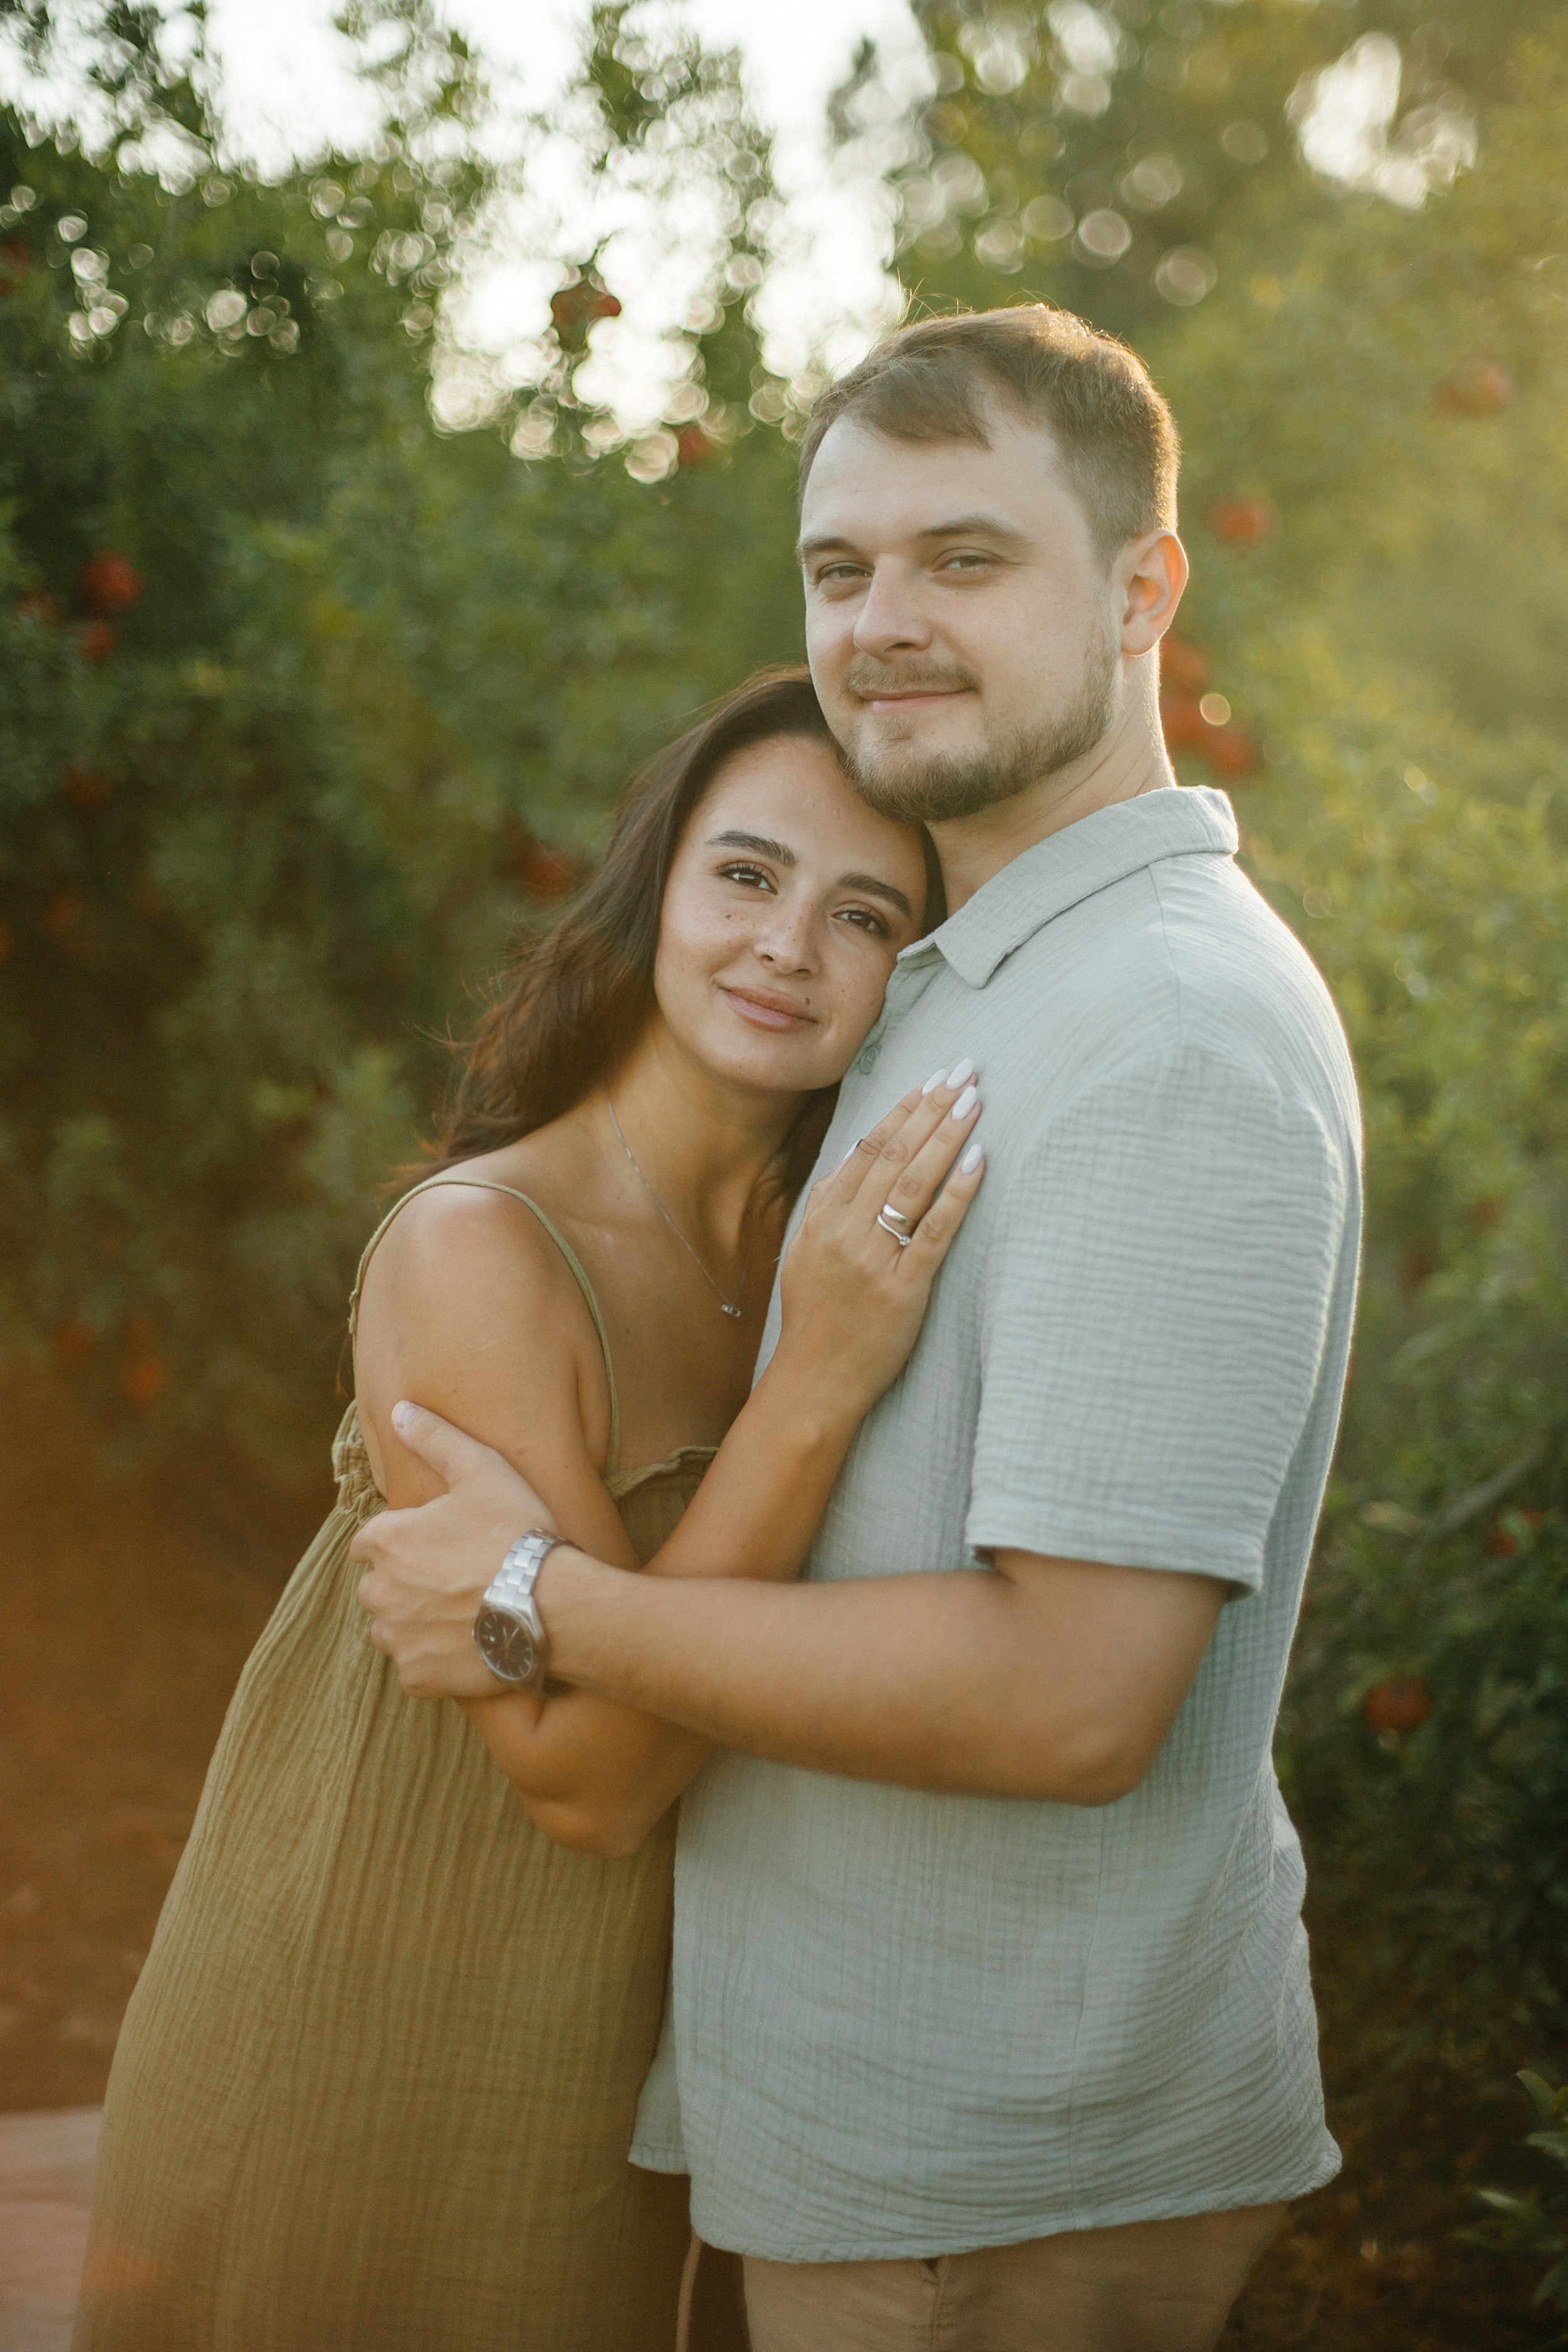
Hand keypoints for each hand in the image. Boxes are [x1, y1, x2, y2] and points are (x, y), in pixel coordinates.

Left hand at [352, 1402, 557, 1697]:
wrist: (553, 1607)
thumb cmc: (518, 1534)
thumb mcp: (482, 1470)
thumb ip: (435, 1438)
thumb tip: (400, 1410)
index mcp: (388, 1541)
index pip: (369, 1542)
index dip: (403, 1541)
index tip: (437, 1544)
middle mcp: (380, 1592)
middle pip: (377, 1586)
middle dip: (404, 1583)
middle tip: (454, 1579)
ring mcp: (397, 1638)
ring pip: (391, 1629)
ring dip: (414, 1622)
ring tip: (461, 1613)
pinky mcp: (418, 1677)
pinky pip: (413, 1668)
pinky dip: (433, 1659)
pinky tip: (468, 1644)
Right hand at [772, 1063, 984, 1414]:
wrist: (814, 1382)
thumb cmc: (817, 1319)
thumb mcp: (806, 1253)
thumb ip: (829, 1204)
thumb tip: (858, 1155)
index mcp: (822, 1218)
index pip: (867, 1148)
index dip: (902, 1109)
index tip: (931, 1078)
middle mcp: (844, 1232)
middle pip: (894, 1155)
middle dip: (931, 1108)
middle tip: (964, 1071)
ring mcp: (873, 1260)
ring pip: (914, 1183)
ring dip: (947, 1136)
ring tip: (974, 1100)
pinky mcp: (902, 1289)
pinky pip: (934, 1231)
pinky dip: (958, 1192)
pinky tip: (979, 1160)